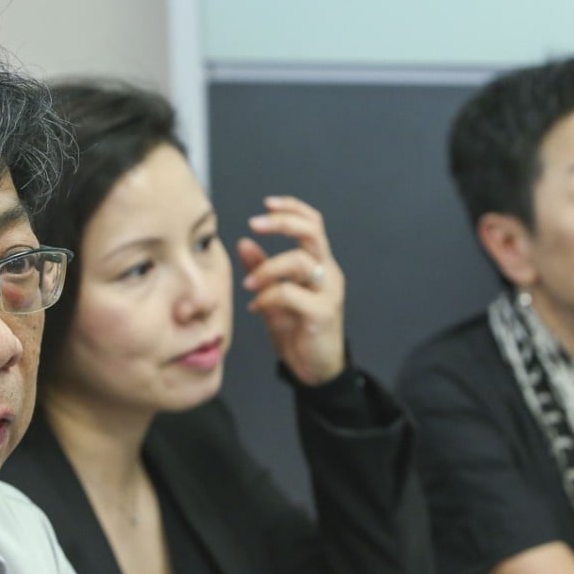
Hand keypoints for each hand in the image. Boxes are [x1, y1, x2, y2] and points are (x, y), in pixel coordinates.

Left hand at [236, 196, 345, 385]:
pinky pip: (290, 293)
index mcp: (319, 265)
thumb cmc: (297, 331)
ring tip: (249, 284)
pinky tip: (256, 307)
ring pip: (298, 261)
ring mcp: (329, 293)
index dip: (291, 208)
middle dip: (281, 222)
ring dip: (266, 269)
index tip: (265, 203)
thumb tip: (244, 242)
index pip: (313, 223)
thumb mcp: (273, 296)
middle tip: (254, 224)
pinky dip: (267, 296)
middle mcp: (328, 274)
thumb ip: (261, 269)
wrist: (314, 370)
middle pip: (312, 232)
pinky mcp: (323, 314)